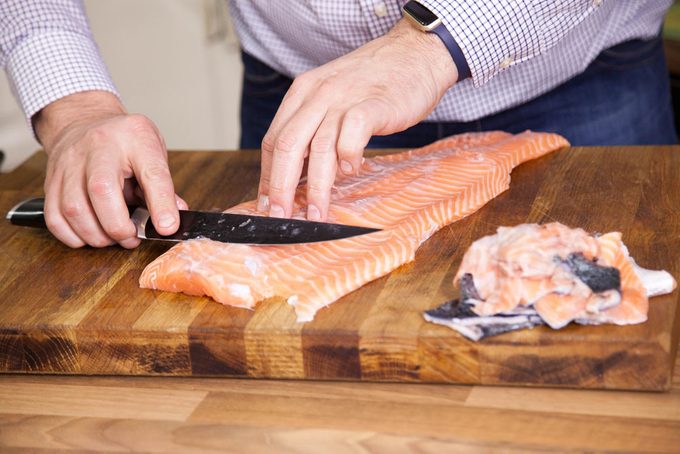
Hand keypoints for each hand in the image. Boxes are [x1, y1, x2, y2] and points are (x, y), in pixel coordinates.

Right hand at [35, 91, 186, 247]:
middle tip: (132, 238)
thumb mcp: (153, 153)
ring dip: (96, 235)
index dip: (161, 204)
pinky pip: (54, 217)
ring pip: (74, 208)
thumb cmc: (126, 142)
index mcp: (134, 138)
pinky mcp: (50, 179)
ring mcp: (69, 162)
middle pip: (102, 190)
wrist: (85, 120)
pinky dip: (73, 236)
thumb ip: (163, 187)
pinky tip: (89, 235)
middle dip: (118, 226)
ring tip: (112, 237)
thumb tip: (170, 222)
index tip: (167, 227)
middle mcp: (98, 146)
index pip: (152, 173)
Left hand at [258, 18, 457, 220]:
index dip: (267, 176)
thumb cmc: (375, 82)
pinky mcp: (373, 106)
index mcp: (302, 93)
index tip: (266, 203)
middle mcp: (317, 95)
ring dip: (315, 188)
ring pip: (317, 150)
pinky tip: (352, 171)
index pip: (274, 140)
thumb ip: (314, 127)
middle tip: (279, 216)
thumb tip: (297, 173)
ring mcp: (344, 99)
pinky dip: (348, 160)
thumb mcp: (332, 96)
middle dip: (280, 188)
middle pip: (287, 147)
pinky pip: (351, 138)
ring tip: (316, 214)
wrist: (415, 53)